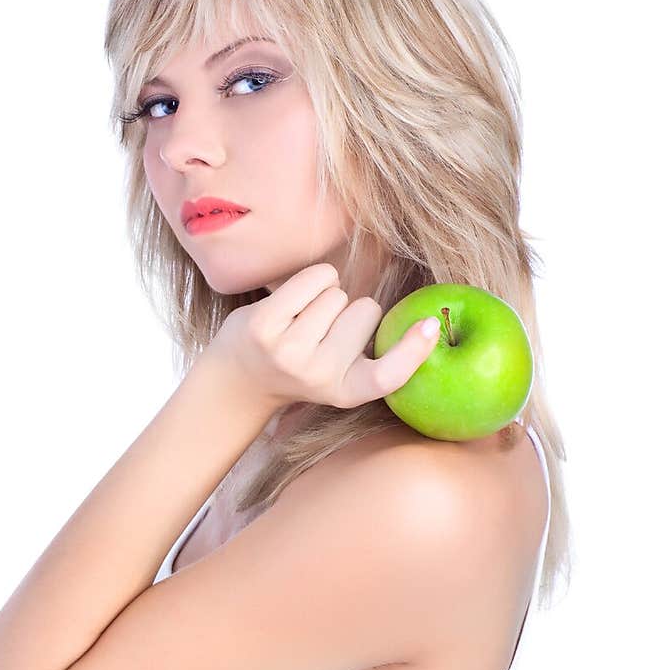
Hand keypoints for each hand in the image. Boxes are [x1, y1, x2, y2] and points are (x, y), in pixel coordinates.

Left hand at [208, 263, 439, 410]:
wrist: (240, 379)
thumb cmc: (304, 366)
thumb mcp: (342, 373)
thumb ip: (373, 352)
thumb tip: (430, 323)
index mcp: (346, 391)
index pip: (389, 376)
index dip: (414, 350)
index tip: (431, 325)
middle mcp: (320, 377)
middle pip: (366, 310)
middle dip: (351, 309)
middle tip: (322, 332)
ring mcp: (289, 352)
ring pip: (339, 293)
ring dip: (326, 295)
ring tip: (303, 320)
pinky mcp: (264, 327)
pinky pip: (315, 278)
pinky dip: (313, 279)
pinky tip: (294, 302)